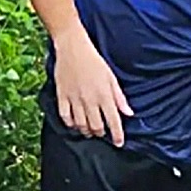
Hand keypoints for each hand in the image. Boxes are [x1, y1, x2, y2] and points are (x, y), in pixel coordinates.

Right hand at [53, 29, 131, 145]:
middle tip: (103, 133)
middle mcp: (90, 100)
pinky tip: (74, 124)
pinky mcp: (62, 96)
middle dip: (101, 133)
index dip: (117, 135)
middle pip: (96, 126)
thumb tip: (129, 113)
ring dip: (86, 131)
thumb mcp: (111, 77)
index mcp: (104, 95)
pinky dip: (70, 123)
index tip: (119, 143)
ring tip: (89, 131)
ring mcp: (74, 99)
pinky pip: (65, 116)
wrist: (72, 47)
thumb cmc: (94, 61)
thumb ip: (119, 97)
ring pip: (81, 124)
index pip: (113, 121)